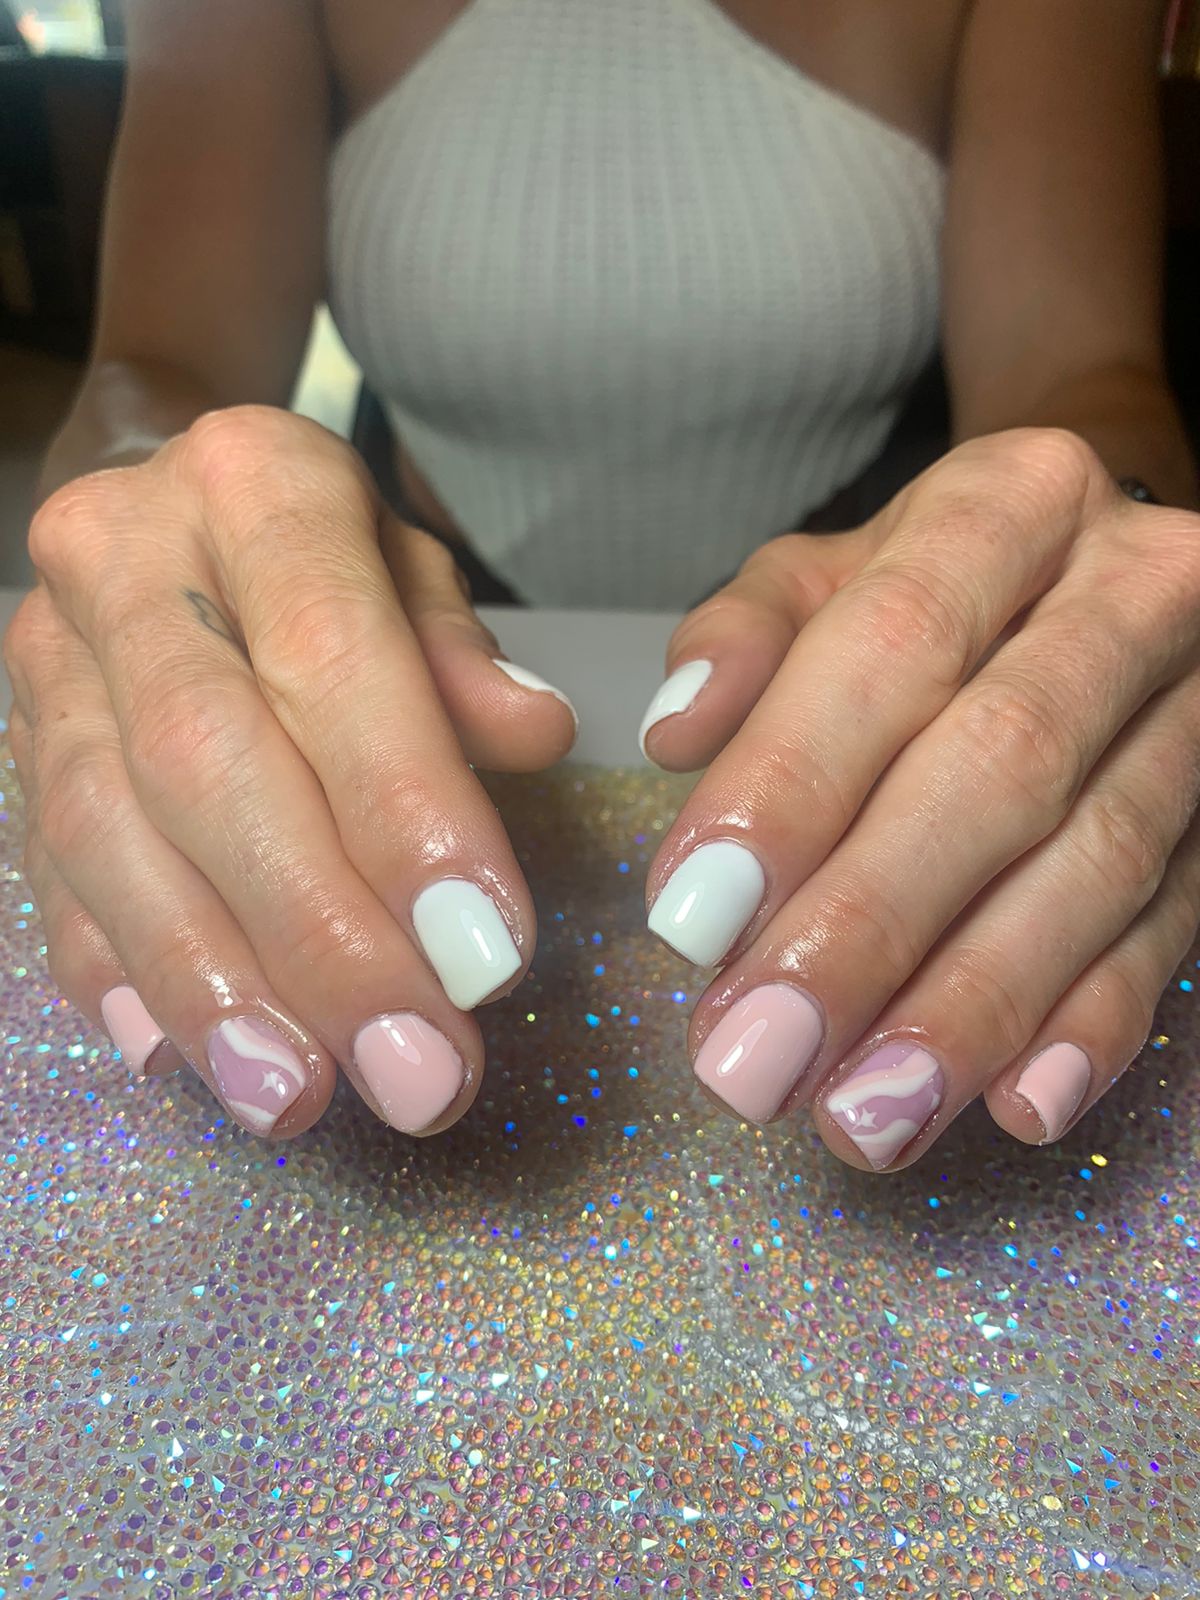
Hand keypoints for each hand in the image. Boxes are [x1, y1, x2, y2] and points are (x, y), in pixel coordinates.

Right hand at [6, 406, 575, 1137]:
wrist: (169, 515)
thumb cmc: (327, 561)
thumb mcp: (417, 573)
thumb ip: (463, 657)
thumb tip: (534, 732)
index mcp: (256, 484)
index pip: (330, 650)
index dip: (404, 807)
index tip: (484, 952)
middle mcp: (126, 557)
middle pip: (206, 760)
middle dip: (316, 934)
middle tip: (414, 1071)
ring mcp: (46, 660)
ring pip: (107, 834)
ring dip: (211, 984)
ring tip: (300, 1098)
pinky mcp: (13, 752)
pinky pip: (49, 876)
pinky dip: (121, 976)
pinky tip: (181, 1060)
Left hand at [641, 429, 1199, 1169]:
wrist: (1111, 573)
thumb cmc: (936, 592)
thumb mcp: (829, 578)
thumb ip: (744, 640)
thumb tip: (673, 731)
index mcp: (1010, 504)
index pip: (894, 644)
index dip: (791, 785)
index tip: (689, 919)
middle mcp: (1135, 590)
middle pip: (1003, 765)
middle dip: (869, 925)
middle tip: (755, 1060)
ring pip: (1098, 863)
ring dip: (972, 1005)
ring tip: (862, 1116)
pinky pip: (1178, 926)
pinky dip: (1096, 1022)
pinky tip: (1018, 1104)